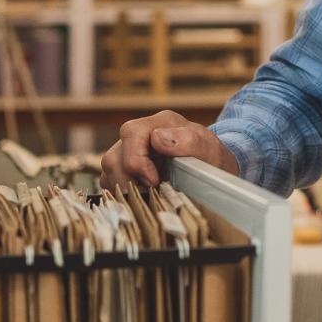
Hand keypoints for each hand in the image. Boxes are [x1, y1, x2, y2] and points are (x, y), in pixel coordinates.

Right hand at [99, 110, 240, 188]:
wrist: (213, 169)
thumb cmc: (211, 158)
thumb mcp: (209, 149)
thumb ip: (188, 141)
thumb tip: (157, 139)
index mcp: (159, 123)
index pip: (131, 134)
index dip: (137, 161)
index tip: (155, 181)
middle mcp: (141, 134)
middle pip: (113, 157)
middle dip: (129, 181)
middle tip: (151, 195)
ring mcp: (129, 151)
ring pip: (108, 171)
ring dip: (125, 188)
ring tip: (148, 197)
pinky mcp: (124, 169)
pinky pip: (110, 181)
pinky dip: (122, 194)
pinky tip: (142, 198)